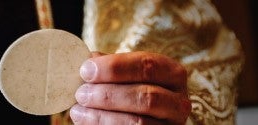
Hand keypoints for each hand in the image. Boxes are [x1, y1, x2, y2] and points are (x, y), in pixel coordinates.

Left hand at [70, 51, 190, 124]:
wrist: (136, 116)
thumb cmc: (128, 88)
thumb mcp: (124, 74)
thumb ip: (108, 66)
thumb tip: (87, 62)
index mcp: (172, 74)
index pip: (147, 66)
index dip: (114, 68)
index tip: (86, 70)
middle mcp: (179, 102)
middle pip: (146, 97)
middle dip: (107, 95)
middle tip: (81, 94)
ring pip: (138, 123)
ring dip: (101, 117)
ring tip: (78, 110)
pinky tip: (85, 121)